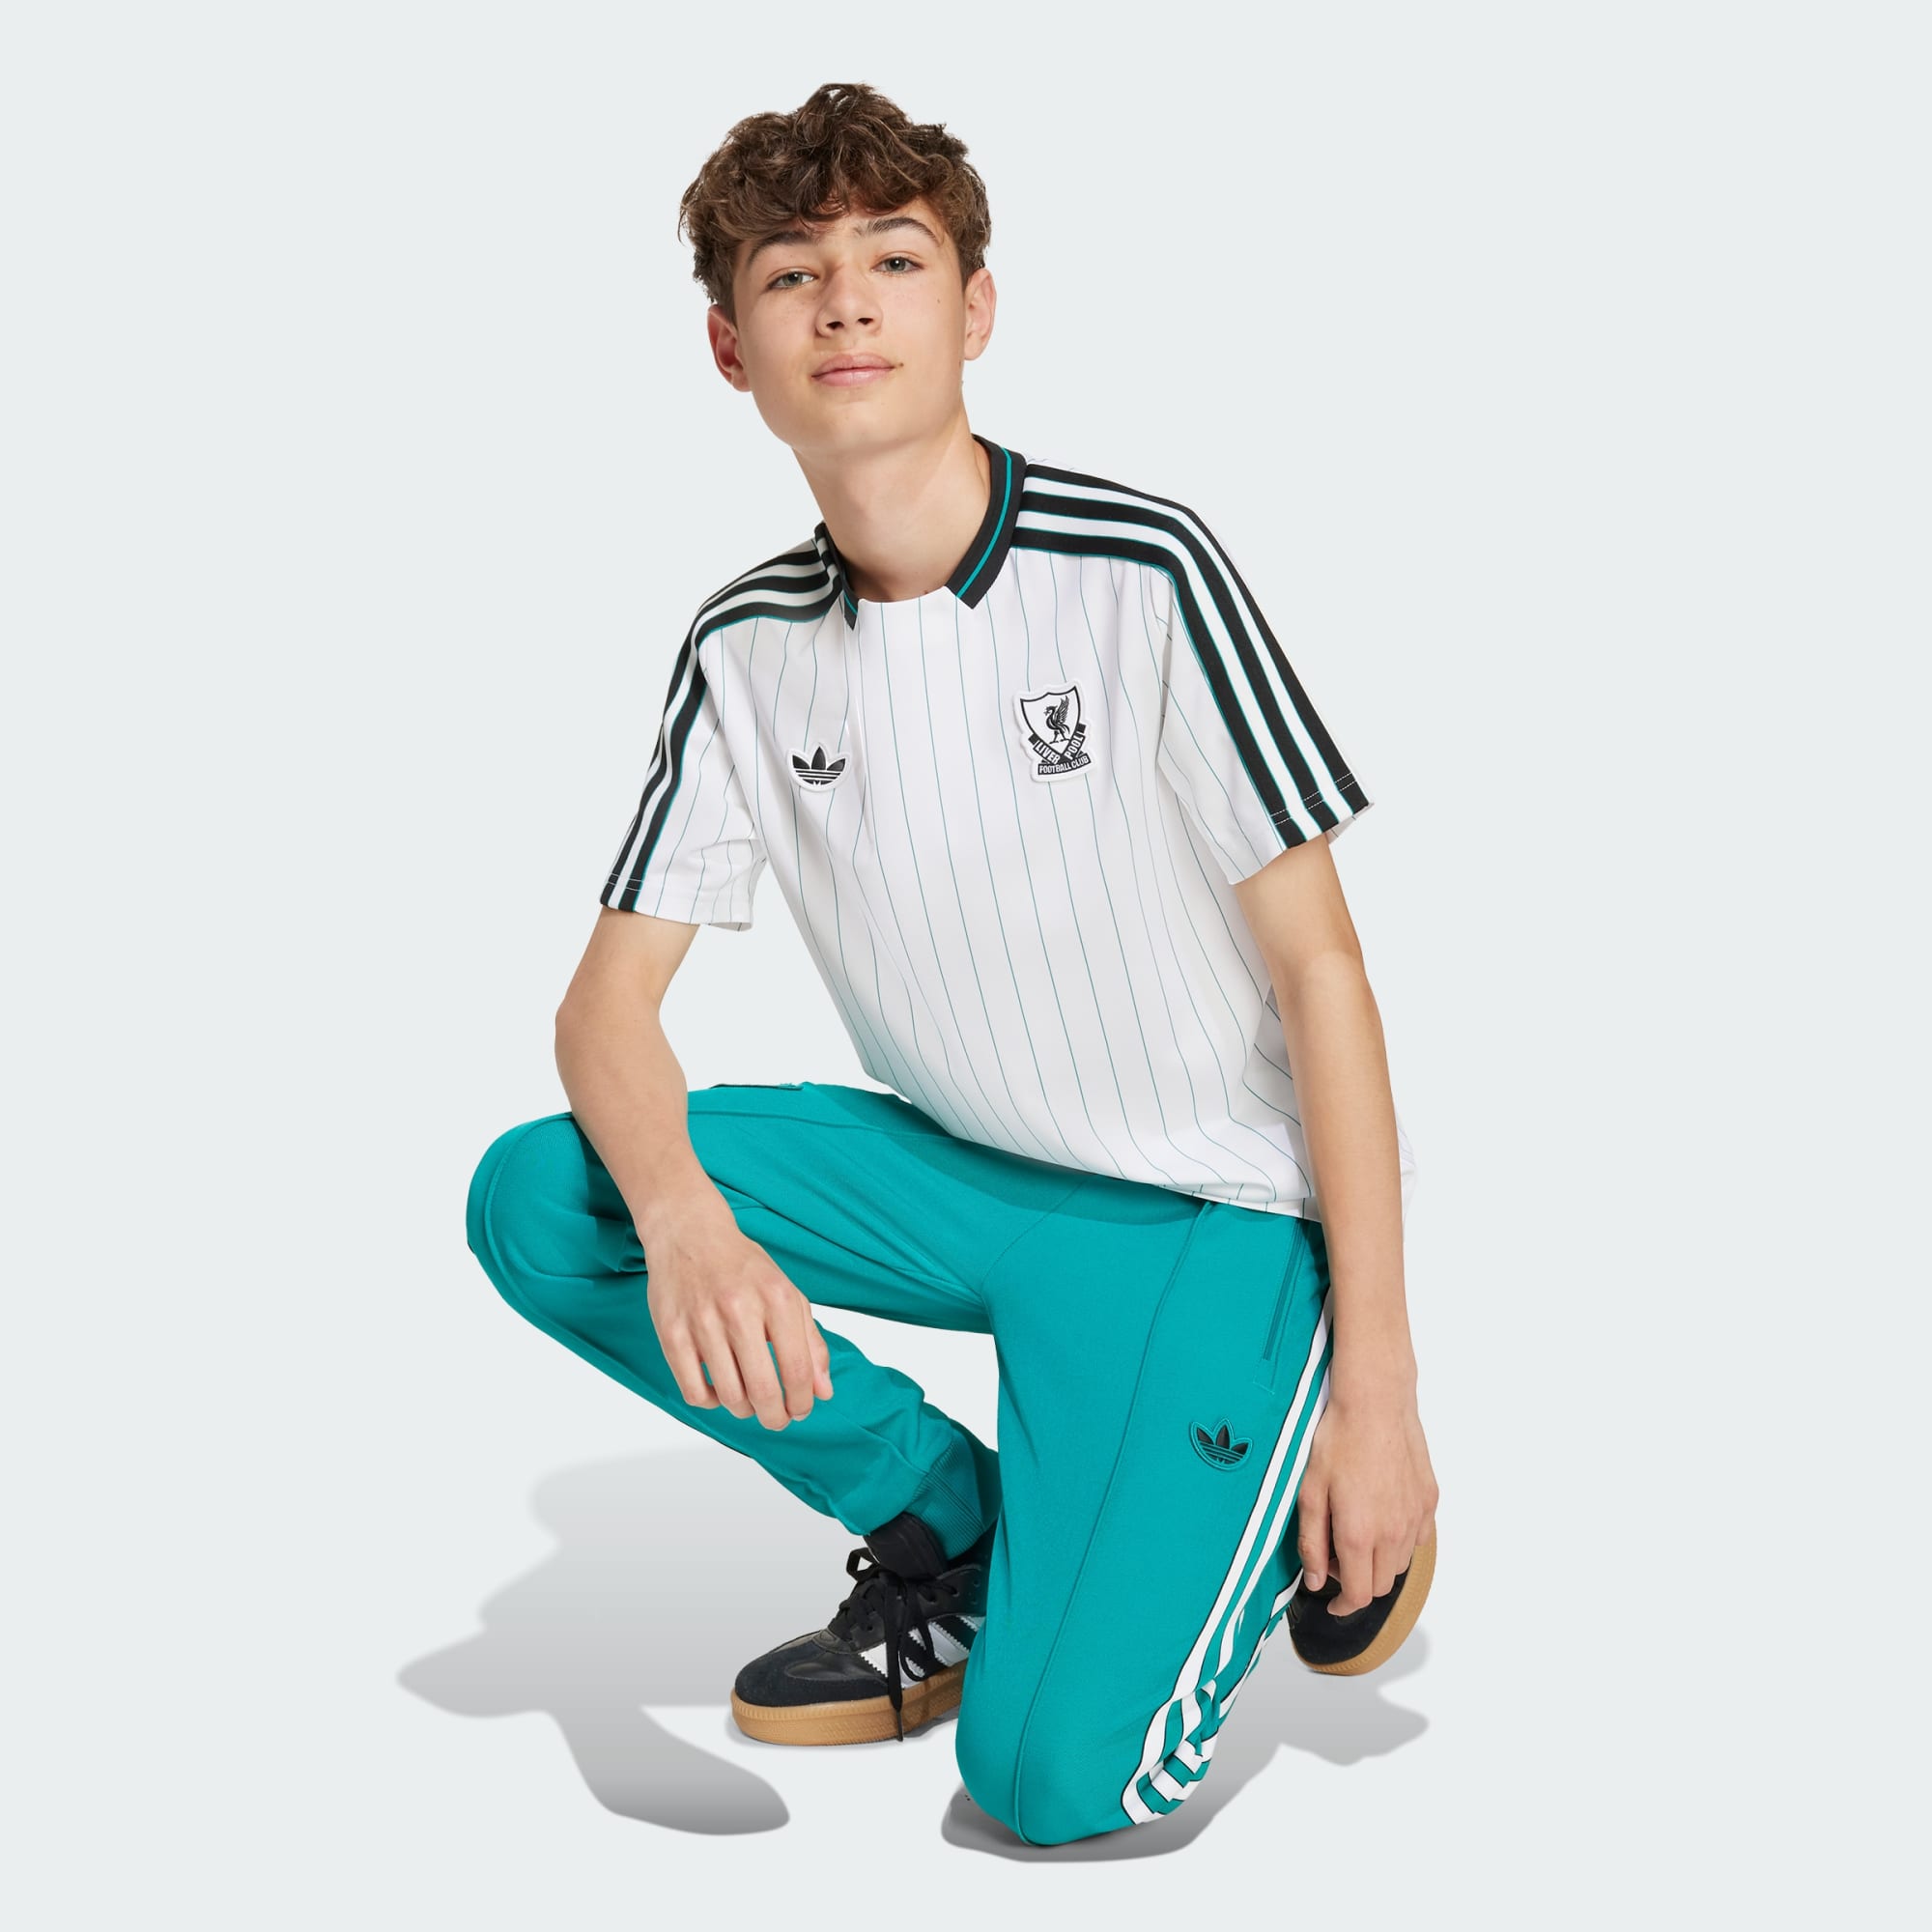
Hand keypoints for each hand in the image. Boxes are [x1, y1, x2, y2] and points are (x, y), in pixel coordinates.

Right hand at [640, 1201, 833, 1429]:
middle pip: (763, 1391)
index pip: (797, 1371)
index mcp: (777, 1299)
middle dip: (775, 1417)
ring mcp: (702, 1323)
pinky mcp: (672, 1333)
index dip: (801, 1402)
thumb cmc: (743, 1267)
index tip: (800, 1410)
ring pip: (729, 1396)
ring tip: (748, 1401)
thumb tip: (823, 1392)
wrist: (690, 1234)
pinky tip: (718, 1389)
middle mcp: (740, 1310)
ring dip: (744, 1410)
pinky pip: (693, 1391)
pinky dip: (710, 1402)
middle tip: (776, 1419)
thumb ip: (811, 1344)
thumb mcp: (787, 1294)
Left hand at [1296, 1386, 1437, 1612]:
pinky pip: (1416, 1540)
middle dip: (1356, 1583)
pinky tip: (1381, 1517)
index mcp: (1360, 1534)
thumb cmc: (1338, 1441)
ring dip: (1378, 1563)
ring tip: (1356, 1533)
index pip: (1358, 1594)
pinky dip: (1398, 1543)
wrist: (1376, 1404)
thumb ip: (1312, 1543)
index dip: (1342, 1606)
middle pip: (1380, 1586)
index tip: (1331, 1603)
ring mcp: (1415, 1518)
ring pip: (1399, 1565)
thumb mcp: (1310, 1492)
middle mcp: (1394, 1533)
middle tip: (1334, 1556)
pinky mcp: (1428, 1502)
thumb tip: (1315, 1581)